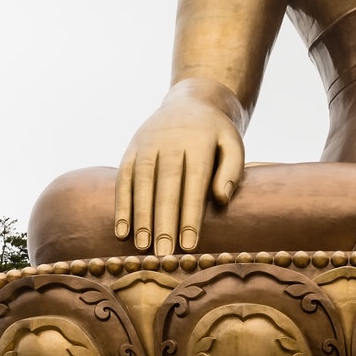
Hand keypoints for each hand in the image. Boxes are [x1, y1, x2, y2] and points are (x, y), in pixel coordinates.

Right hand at [116, 79, 246, 255]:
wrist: (192, 101)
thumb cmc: (216, 134)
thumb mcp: (233, 144)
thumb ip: (232, 170)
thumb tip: (220, 199)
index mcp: (198, 143)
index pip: (193, 184)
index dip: (190, 215)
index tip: (188, 245)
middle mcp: (169, 142)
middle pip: (165, 187)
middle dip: (164, 222)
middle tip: (163, 254)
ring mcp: (147, 144)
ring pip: (141, 184)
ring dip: (140, 217)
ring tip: (143, 247)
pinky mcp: (131, 149)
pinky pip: (123, 179)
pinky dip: (122, 205)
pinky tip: (122, 231)